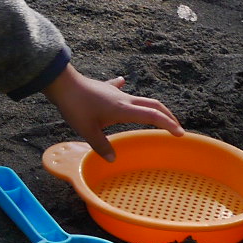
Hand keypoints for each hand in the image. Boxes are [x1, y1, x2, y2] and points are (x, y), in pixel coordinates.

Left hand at [43, 65, 181, 161]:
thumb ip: (101, 146)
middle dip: (167, 115)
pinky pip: (118, 88)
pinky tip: (122, 83)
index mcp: (123, 110)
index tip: (180, 134)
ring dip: (151, 107)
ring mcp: (115, 92)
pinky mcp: (104, 88)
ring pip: (139, 98)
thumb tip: (113, 159)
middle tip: (175, 126)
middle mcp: (124, 99)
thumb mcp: (87, 130)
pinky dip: (124, 90)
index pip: (153, 116)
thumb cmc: (75, 106)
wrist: (62, 83)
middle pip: (152, 105)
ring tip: (156, 114)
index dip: (168, 124)